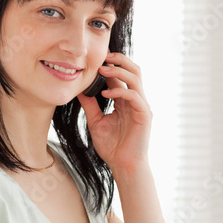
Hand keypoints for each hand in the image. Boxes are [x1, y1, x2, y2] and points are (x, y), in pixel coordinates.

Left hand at [77, 51, 152, 171]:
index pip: (120, 76)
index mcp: (125, 100)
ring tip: (103, 70)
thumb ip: (90, 105)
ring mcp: (141, 106)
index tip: (94, 58)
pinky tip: (105, 94)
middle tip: (102, 56)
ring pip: (136, 78)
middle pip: (133, 70)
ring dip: (119, 71)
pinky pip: (134, 96)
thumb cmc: (112, 146)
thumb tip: (78, 90)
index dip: (110, 65)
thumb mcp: (96, 121)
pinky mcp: (144, 115)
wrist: (123, 165)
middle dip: (119, 60)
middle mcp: (135, 100)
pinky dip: (120, 91)